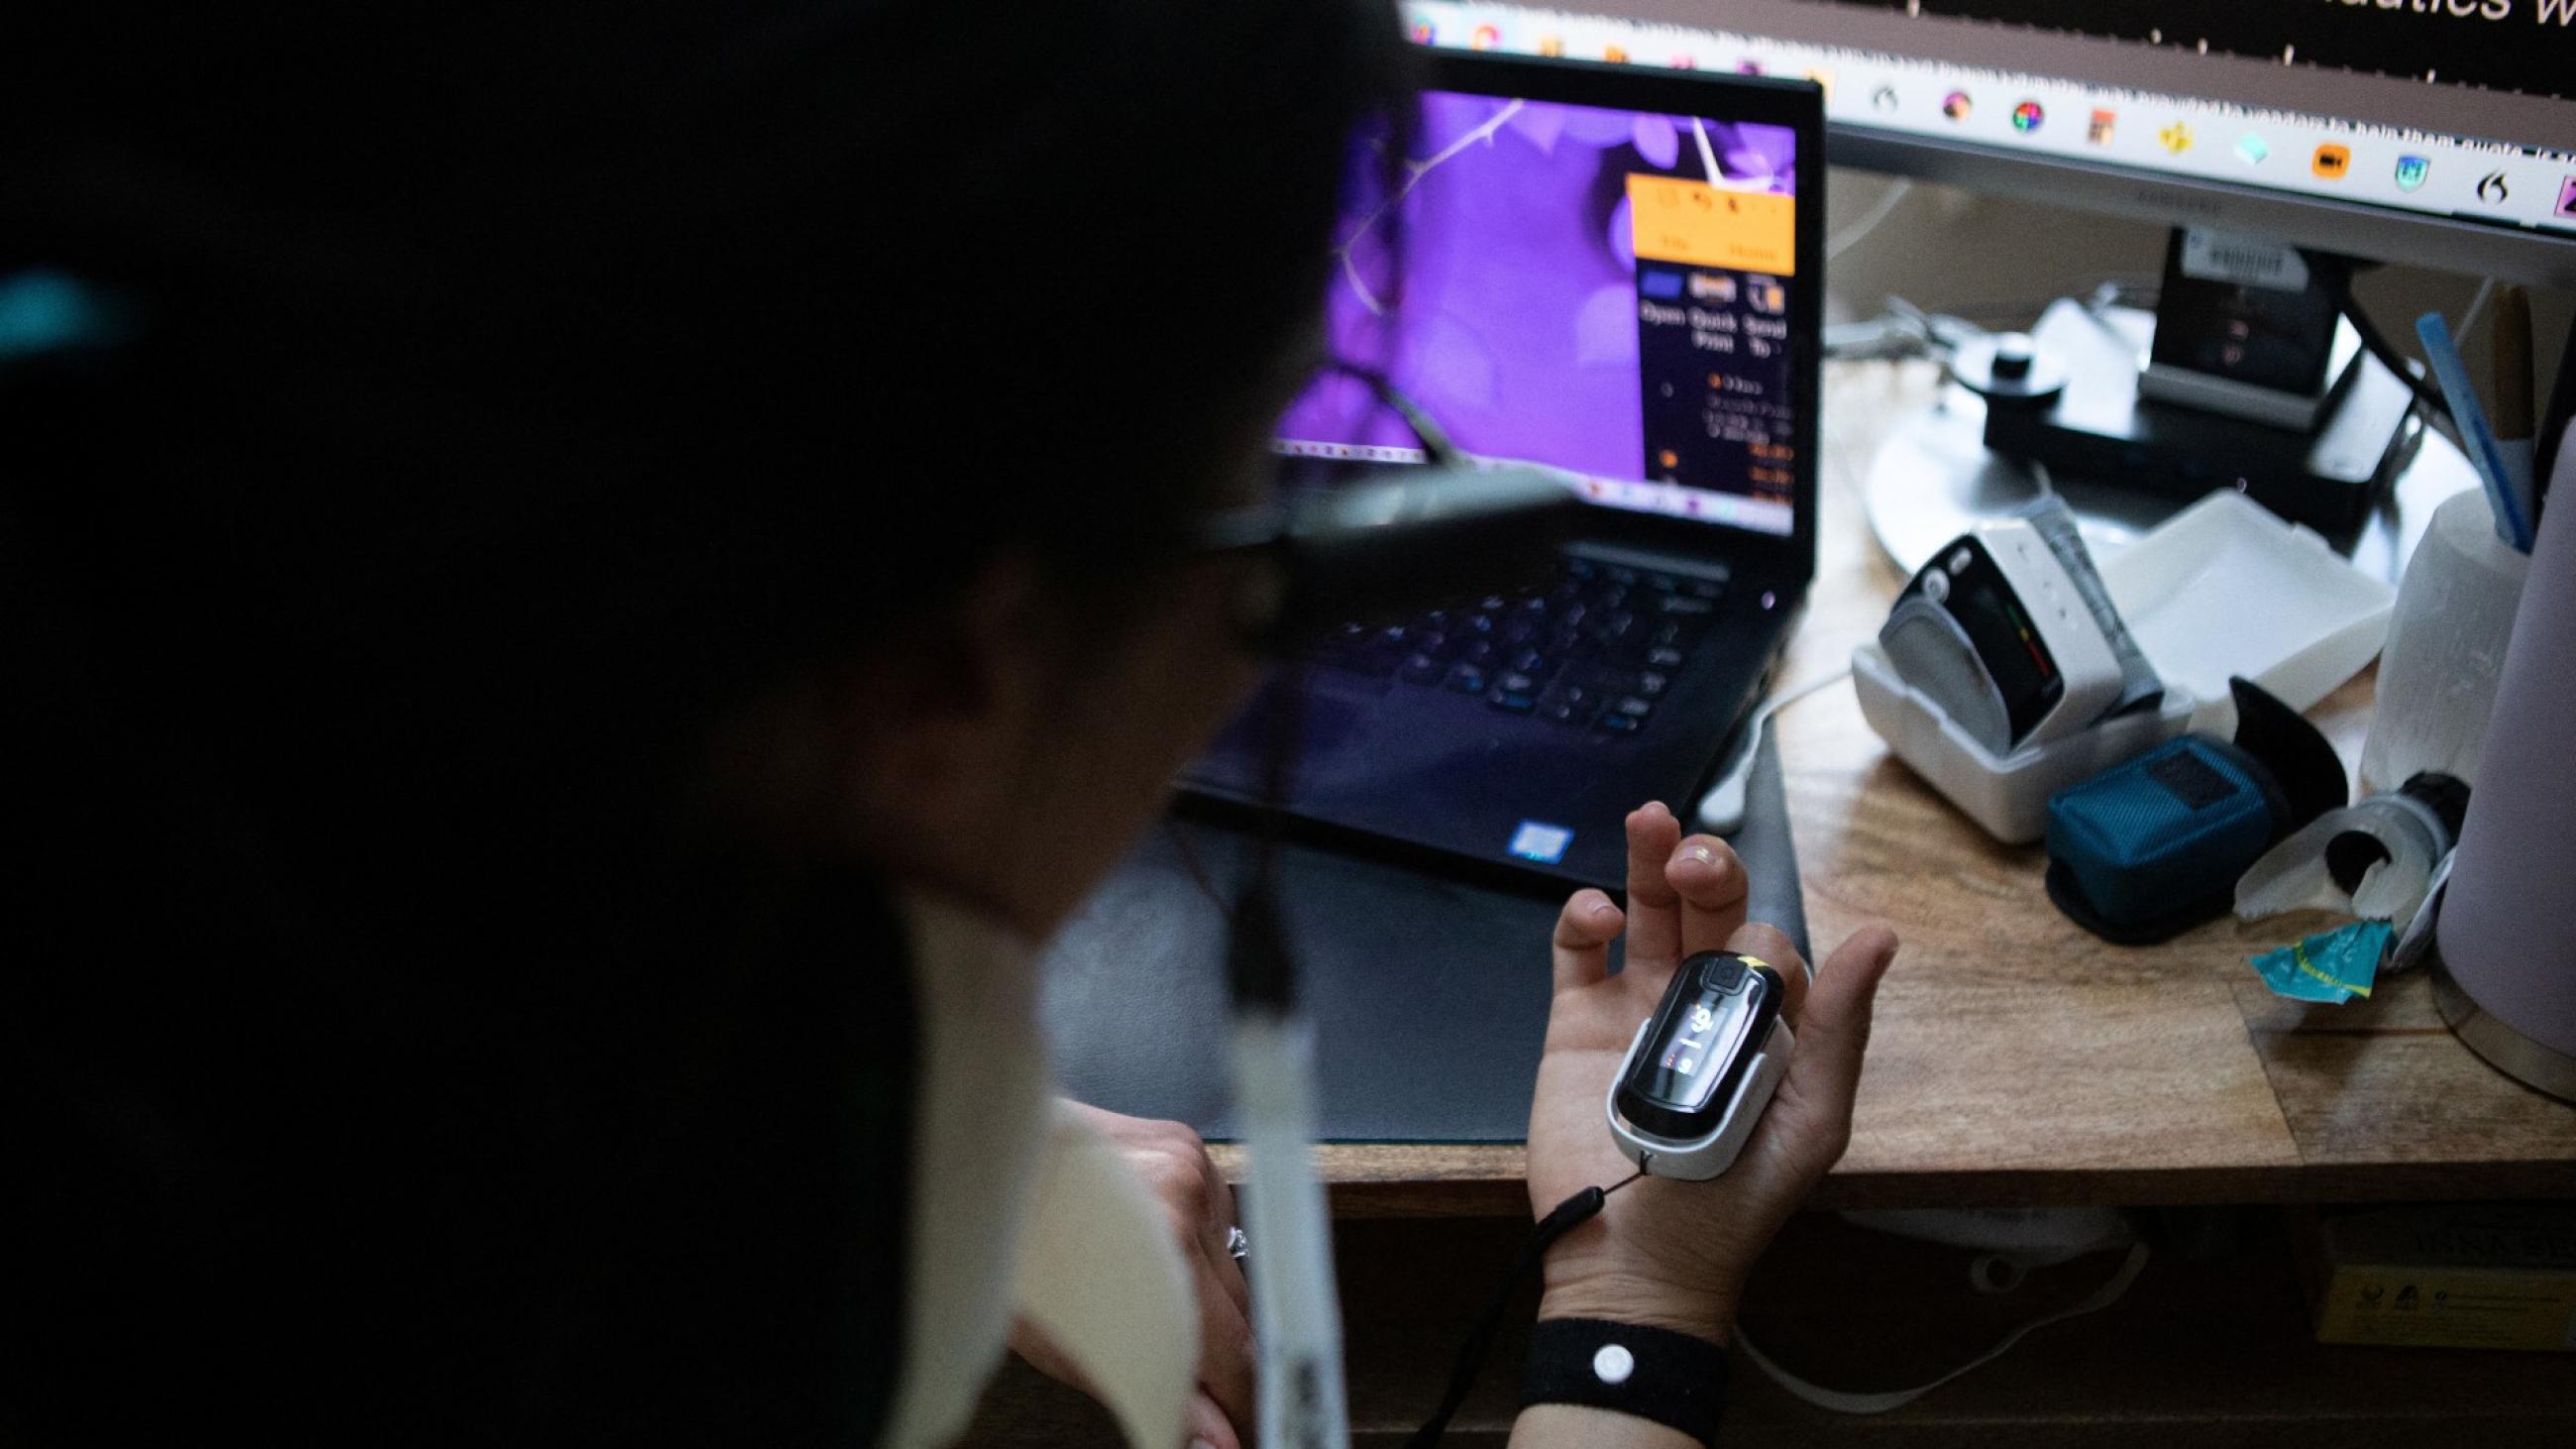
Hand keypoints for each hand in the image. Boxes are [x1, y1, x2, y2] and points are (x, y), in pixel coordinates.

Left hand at [1010, 1102, 1251, 1448]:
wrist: (989, 1160)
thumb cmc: (1010, 1245)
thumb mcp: (1068, 1344)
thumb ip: (1156, 1391)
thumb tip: (1213, 1440)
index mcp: (1161, 1251)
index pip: (1233, 1353)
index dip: (1239, 1404)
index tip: (1235, 1431)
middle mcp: (1185, 1202)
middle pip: (1240, 1313)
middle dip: (1221, 1360)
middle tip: (1197, 1394)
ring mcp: (1192, 1168)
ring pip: (1233, 1268)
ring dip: (1209, 1301)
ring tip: (1147, 1304)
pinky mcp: (1190, 1148)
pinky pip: (1218, 1223)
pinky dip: (1195, 1249)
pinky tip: (1149, 1251)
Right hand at [1524, 801, 1897, 1341]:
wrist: (1637, 1262)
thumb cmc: (1733, 1204)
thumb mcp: (1812, 1119)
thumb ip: (1840, 1027)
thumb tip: (1879, 936)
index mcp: (1766, 1025)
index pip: (1771, 946)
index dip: (1762, 931)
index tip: (1751, 955)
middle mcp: (1703, 1006)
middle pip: (1708, 911)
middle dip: (1707, 867)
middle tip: (1693, 855)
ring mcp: (1638, 1010)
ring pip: (1646, 912)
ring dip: (1646, 859)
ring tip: (1648, 821)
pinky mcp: (1577, 1024)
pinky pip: (1578, 955)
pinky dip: (1583, 919)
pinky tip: (1598, 914)